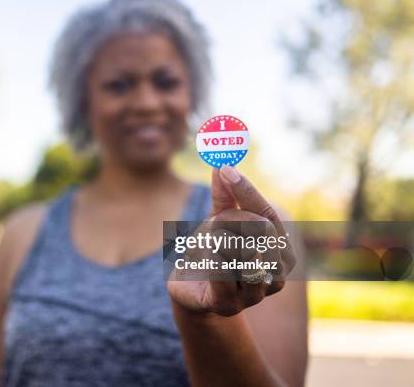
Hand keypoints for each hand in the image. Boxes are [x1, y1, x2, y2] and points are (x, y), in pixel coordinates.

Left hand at [167, 166, 295, 316]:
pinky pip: (224, 277)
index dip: (248, 192)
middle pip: (259, 231)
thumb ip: (224, 196)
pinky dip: (213, 259)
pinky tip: (207, 253)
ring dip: (218, 240)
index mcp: (279, 252)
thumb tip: (223, 163)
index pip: (270, 217)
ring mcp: (252, 295)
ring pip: (243, 252)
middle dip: (230, 219)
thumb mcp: (218, 221)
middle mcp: (274, 275)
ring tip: (207, 243)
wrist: (189, 289)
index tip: (226, 170)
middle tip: (211, 221)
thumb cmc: (212, 252)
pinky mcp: (226, 305)